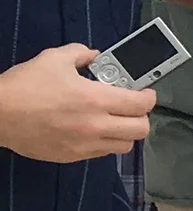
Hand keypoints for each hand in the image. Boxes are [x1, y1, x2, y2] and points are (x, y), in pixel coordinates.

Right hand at [0, 45, 154, 162]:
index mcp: (95, 99)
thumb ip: (81, 54)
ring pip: (124, 146)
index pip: (142, 105)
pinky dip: (104, 143)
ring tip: (114, 120)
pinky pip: (101, 154)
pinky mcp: (71, 157)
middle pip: (141, 130)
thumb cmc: (25, 86)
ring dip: (124, 133)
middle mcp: (95, 125)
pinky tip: (93, 130)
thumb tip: (95, 56)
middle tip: (131, 107)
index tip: (145, 92)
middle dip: (141, 116)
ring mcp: (84, 145)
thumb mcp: (54, 59)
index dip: (149, 97)